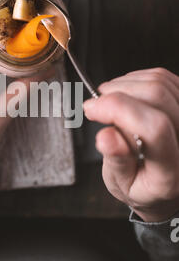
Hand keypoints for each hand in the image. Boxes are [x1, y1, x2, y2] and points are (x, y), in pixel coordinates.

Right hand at [83, 68, 178, 221]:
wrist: (164, 182)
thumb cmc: (141, 184)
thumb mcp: (122, 184)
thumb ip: (117, 161)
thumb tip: (106, 136)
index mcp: (172, 171)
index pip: (155, 128)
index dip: (119, 110)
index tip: (90, 109)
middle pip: (157, 95)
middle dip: (116, 94)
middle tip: (95, 106)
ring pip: (159, 81)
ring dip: (124, 85)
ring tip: (108, 104)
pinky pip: (162, 76)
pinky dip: (135, 80)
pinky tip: (124, 95)